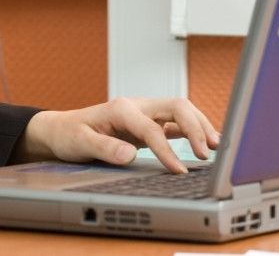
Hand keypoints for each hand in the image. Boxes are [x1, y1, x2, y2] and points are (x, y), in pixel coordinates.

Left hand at [11, 97, 218, 173]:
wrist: (62, 129)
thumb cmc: (69, 135)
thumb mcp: (80, 142)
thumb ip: (104, 148)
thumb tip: (129, 155)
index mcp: (121, 109)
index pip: (153, 129)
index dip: (168, 150)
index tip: (179, 171)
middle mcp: (137, 107)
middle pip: (177, 107)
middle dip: (195, 127)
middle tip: (206, 154)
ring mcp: (145, 113)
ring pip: (182, 111)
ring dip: (200, 126)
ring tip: (216, 147)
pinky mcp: (149, 123)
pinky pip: (177, 123)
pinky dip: (193, 131)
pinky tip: (206, 144)